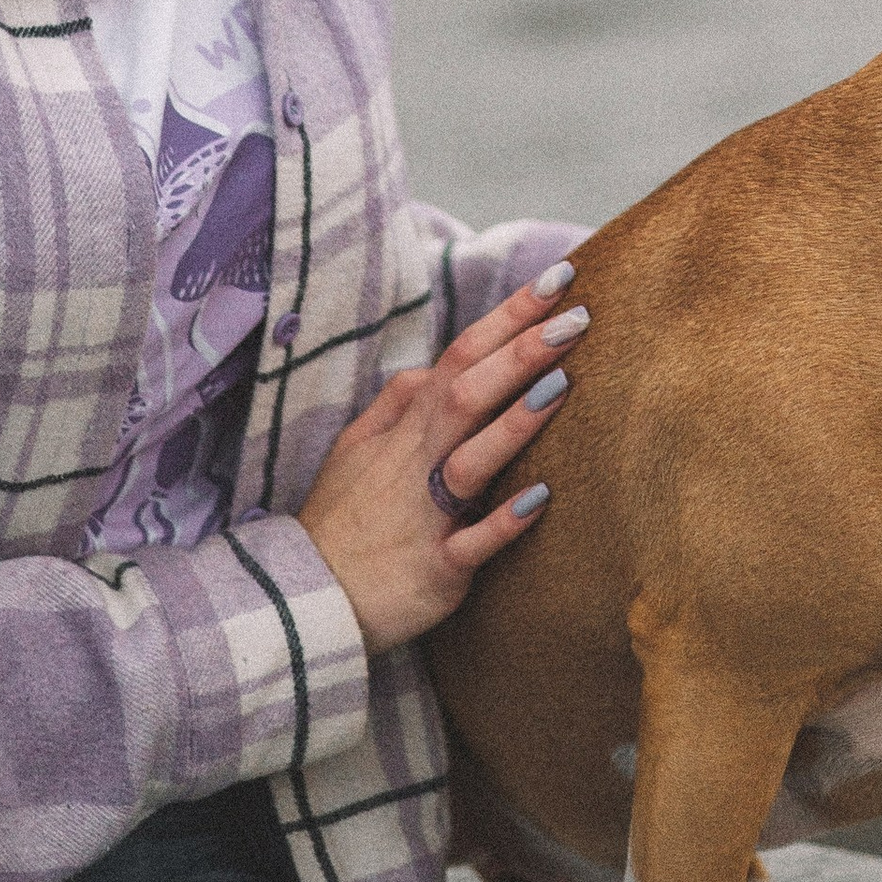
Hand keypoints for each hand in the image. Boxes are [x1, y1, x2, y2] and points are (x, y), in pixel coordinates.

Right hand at [297, 267, 582, 654]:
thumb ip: (396, 404)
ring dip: (513, 425)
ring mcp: (425, 517)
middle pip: (467, 395)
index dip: (506, 319)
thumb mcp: (355, 450)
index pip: (459, 359)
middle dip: (519, 353)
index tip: (557, 280)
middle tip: (576, 315)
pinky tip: (542, 499)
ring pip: (470, 462)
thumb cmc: (341, 520)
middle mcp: (415, 464)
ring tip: (562, 385)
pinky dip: (502, 522)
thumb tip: (431, 365)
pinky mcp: (436, 570)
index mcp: (404, 430)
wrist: (305, 601)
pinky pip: (472, 544)